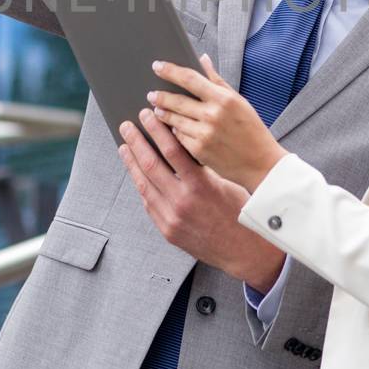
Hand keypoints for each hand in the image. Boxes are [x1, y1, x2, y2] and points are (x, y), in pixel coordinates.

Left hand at [118, 109, 285, 290]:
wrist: (244, 251)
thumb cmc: (240, 214)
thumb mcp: (226, 183)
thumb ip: (202, 167)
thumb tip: (182, 145)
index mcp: (200, 186)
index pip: (171, 151)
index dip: (157, 131)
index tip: (147, 117)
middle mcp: (182, 202)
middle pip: (150, 165)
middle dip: (136, 142)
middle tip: (127, 127)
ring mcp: (171, 219)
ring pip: (143, 185)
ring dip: (131, 163)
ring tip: (125, 147)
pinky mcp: (167, 231)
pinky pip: (149, 203)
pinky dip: (141, 185)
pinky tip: (137, 174)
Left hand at [147, 54, 286, 191]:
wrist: (261, 163)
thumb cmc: (251, 129)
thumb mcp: (239, 101)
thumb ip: (217, 80)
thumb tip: (202, 59)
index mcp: (224, 98)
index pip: (190, 78)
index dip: (170, 71)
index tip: (157, 66)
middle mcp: (212, 115)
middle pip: (176, 100)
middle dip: (160, 96)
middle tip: (151, 94)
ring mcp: (204, 134)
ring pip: (173, 119)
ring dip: (163, 114)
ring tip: (158, 110)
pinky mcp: (199, 150)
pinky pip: (178, 137)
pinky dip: (174, 131)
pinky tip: (173, 128)